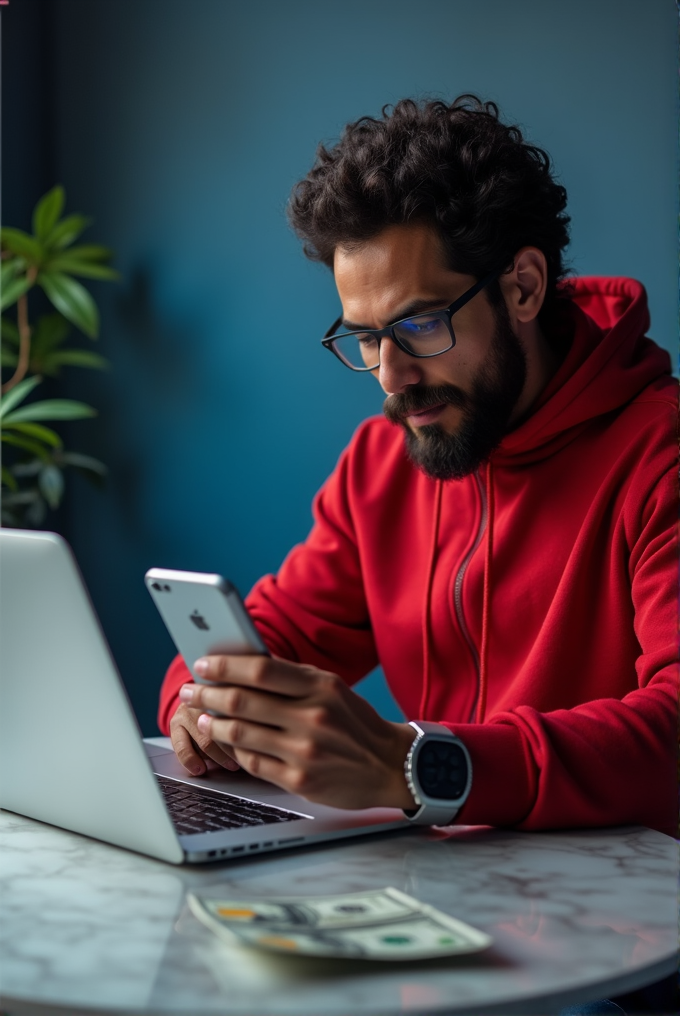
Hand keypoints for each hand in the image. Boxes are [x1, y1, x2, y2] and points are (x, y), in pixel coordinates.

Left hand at [177, 655, 417, 809]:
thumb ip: (291, 677)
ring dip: (214, 724)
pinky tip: (229, 742)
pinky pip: (252, 762)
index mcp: (321, 686)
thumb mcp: (331, 688)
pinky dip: (234, 750)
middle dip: (207, 694)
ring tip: (204, 718)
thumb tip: (243, 664)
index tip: (203, 664)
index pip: (260, 670)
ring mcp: (305, 750)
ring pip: (241, 734)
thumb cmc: (354, 722)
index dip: (225, 666)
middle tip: (191, 690)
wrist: (390, 765)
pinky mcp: (300, 779)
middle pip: (243, 701)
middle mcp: (313, 716)